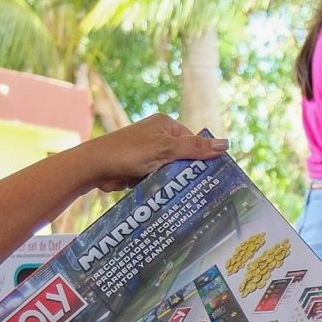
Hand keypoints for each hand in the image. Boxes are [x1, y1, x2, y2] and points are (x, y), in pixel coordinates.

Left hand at [86, 114, 227, 192]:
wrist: (95, 166)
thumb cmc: (130, 152)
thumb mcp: (166, 149)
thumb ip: (195, 148)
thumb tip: (226, 144)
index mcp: (166, 125)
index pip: (194, 141)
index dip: (202, 158)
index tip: (210, 176)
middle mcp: (157, 136)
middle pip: (183, 157)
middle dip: (186, 172)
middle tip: (198, 189)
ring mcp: (148, 152)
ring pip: (170, 170)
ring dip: (172, 181)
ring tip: (181, 195)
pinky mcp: (140, 168)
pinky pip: (157, 178)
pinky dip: (159, 186)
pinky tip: (164, 196)